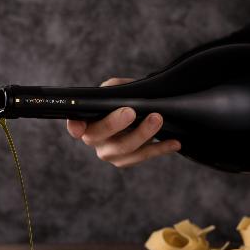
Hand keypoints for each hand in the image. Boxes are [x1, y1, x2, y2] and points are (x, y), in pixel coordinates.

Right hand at [66, 77, 181, 167]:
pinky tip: (174, 143)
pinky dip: (160, 148)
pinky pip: (144, 156)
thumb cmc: (120, 102)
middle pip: (100, 136)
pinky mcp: (128, 160)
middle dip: (115, 124)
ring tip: (157, 119)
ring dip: (142, 134)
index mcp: (86, 122)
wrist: (136, 114)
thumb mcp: (114, 90)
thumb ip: (112, 89)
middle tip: (130, 111)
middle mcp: (95, 141)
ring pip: (124, 149)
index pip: (75, 127)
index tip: (79, 127)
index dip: (75, 128)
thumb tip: (117, 94)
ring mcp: (110, 153)